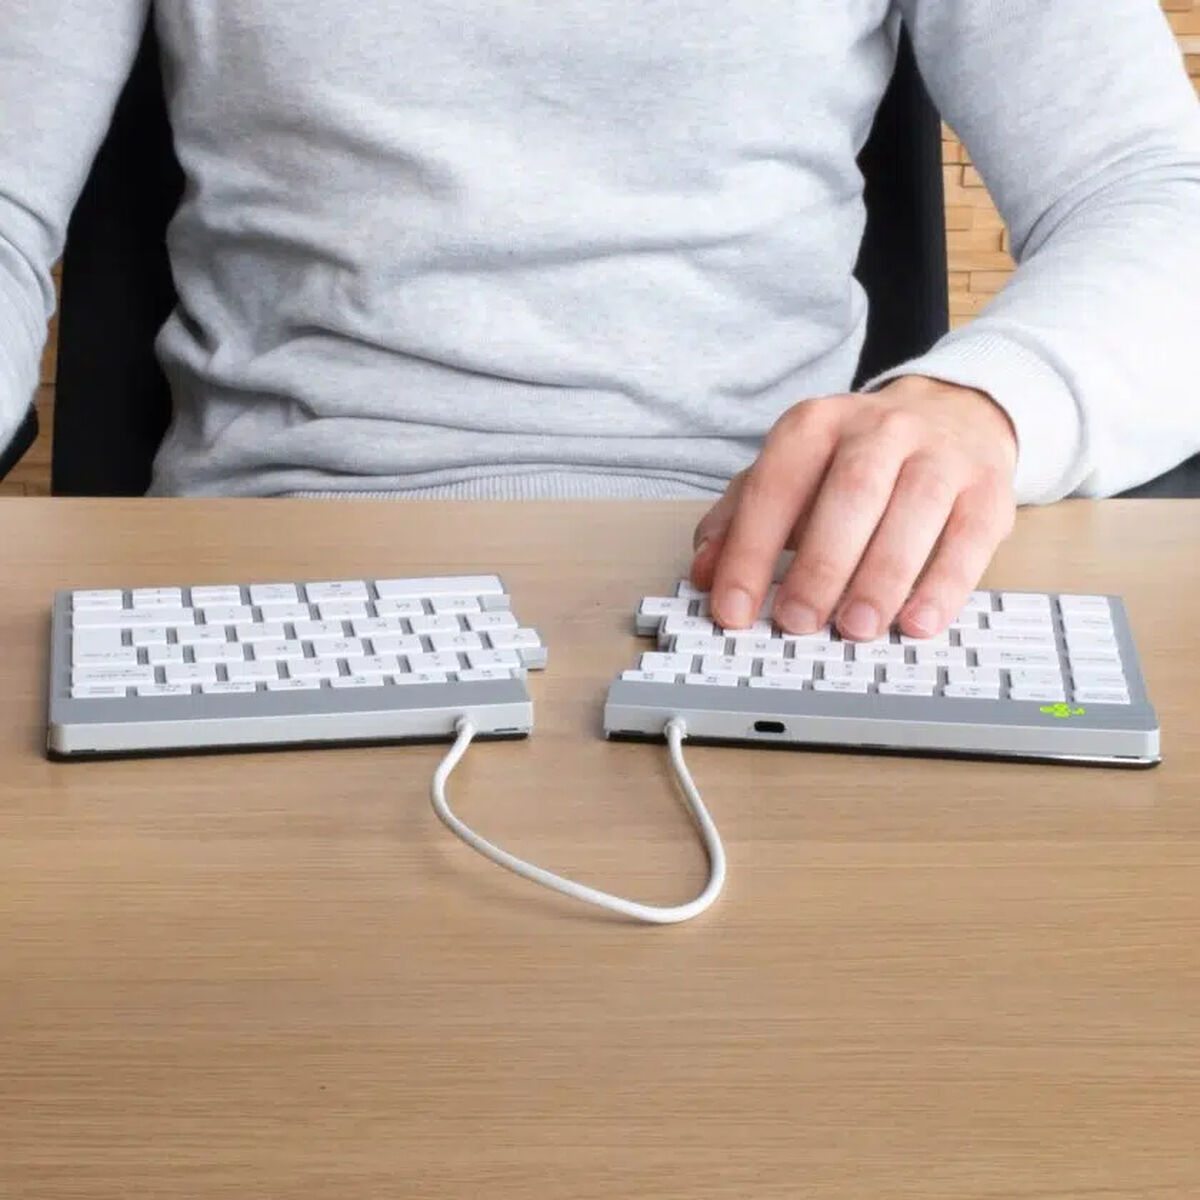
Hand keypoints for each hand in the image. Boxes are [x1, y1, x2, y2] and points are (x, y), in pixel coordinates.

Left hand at [691, 376, 1017, 639]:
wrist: (953, 414)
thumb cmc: (856, 459)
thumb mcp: (790, 475)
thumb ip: (740, 520)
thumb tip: (705, 573)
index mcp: (815, 425)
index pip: (775, 487)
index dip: (749, 551)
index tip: (733, 609)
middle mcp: (879, 429)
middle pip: (849, 493)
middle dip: (820, 565)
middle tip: (798, 621)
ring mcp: (940, 454)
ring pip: (914, 509)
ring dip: (881, 577)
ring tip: (856, 628)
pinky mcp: (988, 488)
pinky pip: (970, 536)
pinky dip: (944, 584)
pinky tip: (918, 622)